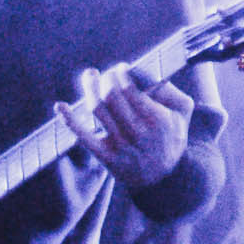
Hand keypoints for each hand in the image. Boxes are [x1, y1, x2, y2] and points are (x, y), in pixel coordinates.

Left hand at [65, 67, 192, 186]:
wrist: (162, 175)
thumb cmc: (171, 136)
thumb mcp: (183, 111)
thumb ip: (169, 89)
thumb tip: (146, 71)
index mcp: (157, 118)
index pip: (131, 89)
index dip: (121, 73)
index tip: (121, 68)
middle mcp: (137, 131)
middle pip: (112, 96)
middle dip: (106, 78)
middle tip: (107, 73)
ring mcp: (119, 144)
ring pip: (97, 109)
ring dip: (90, 88)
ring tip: (90, 75)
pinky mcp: (105, 155)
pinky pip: (83, 136)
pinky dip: (69, 120)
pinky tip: (60, 106)